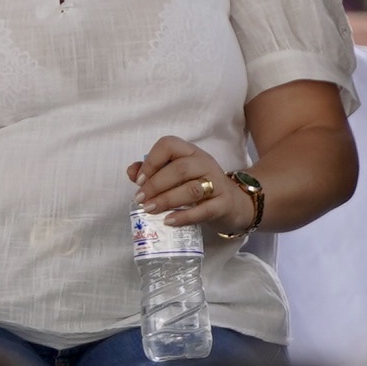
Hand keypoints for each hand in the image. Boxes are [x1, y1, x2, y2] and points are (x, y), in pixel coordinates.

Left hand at [127, 134, 253, 235]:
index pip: (169, 145)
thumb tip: (132, 171)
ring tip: (150, 209)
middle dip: (155, 185)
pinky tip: (169, 221)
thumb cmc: (198, 187)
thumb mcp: (176, 176)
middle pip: (180, 169)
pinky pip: (204, 210)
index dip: (151, 161)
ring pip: (191, 189)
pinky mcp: (224, 204)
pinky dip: (184, 216)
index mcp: (190, 152)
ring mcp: (217, 183)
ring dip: (167, 200)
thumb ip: (152, 172)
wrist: (234, 203)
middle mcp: (205, 164)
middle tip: (140, 199)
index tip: (138, 180)